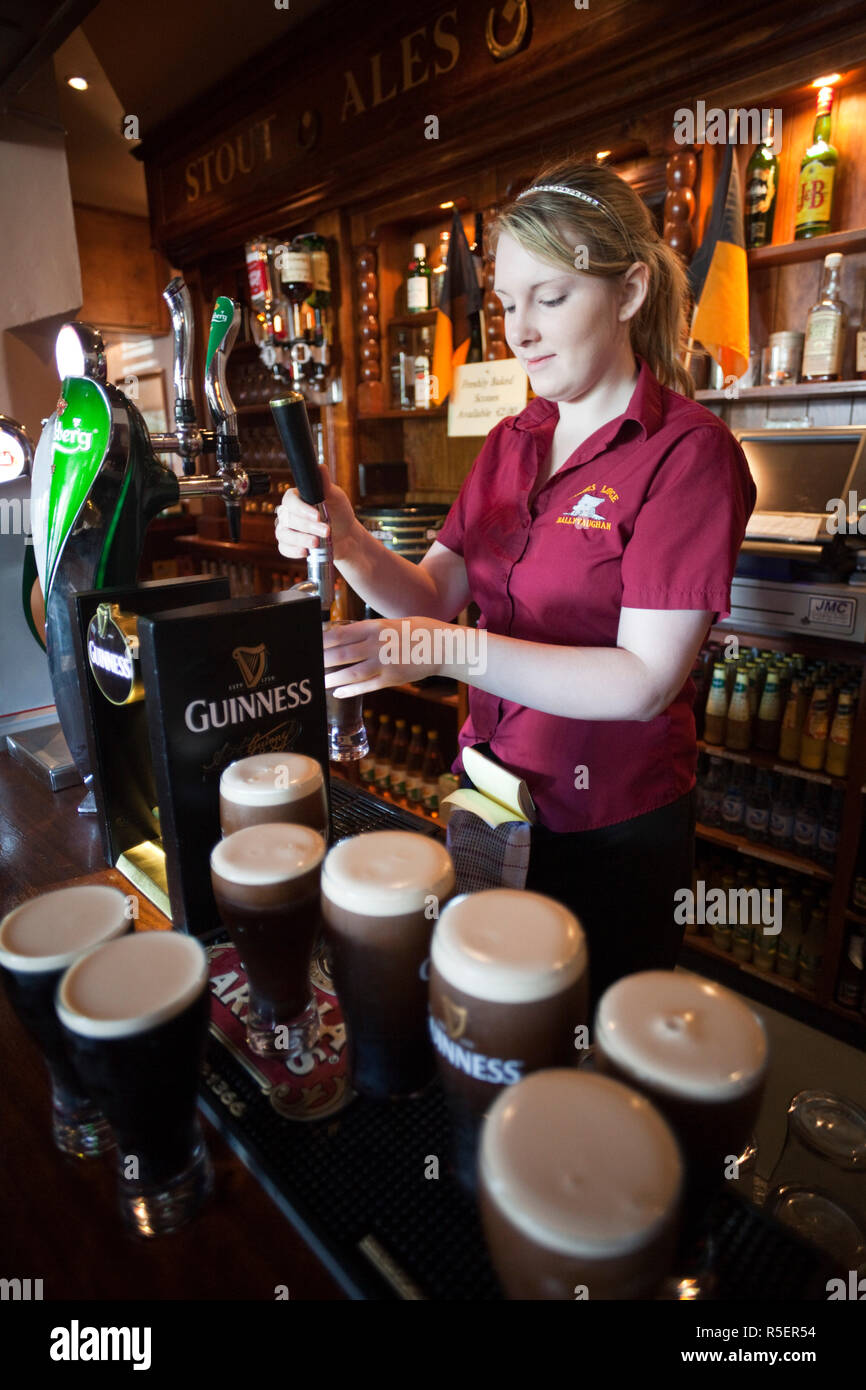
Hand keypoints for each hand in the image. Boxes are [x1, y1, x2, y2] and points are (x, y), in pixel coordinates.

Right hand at [274, 465, 357, 560]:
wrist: (346, 536)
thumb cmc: (339, 513)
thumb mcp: (336, 497)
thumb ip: (325, 484)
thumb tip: (320, 467)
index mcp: (297, 498)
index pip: (289, 500)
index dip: (301, 509)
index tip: (317, 516)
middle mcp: (289, 512)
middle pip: (288, 518)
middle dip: (308, 526)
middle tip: (327, 531)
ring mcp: (288, 529)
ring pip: (283, 534)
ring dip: (300, 539)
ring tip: (317, 543)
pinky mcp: (290, 545)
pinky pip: (283, 548)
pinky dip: (292, 551)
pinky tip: (305, 552)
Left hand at [323, 617, 443, 696]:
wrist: (443, 646)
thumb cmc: (416, 632)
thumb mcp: (390, 623)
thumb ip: (368, 631)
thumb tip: (343, 636)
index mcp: (375, 627)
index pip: (341, 634)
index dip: (323, 642)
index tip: (311, 645)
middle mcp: (378, 644)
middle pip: (342, 654)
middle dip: (322, 661)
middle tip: (309, 665)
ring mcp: (385, 663)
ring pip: (352, 673)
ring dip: (333, 679)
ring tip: (320, 682)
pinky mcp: (392, 679)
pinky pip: (367, 686)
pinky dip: (351, 690)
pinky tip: (339, 692)